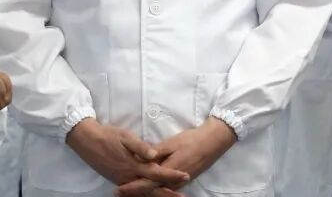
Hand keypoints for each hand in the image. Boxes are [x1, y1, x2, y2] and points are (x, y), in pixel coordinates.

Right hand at [66, 119, 189, 188]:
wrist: (87, 141)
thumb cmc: (108, 136)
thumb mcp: (125, 137)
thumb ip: (140, 147)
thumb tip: (155, 155)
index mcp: (133, 165)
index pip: (157, 172)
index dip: (172, 174)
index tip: (185, 175)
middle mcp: (128, 177)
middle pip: (152, 188)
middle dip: (167, 193)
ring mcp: (122, 180)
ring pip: (143, 192)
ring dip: (157, 194)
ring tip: (170, 195)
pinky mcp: (117, 180)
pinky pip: (134, 190)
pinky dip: (144, 193)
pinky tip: (150, 192)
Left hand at [115, 117, 236, 196]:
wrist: (212, 142)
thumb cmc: (191, 140)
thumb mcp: (171, 143)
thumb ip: (155, 152)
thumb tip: (140, 158)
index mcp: (168, 170)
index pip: (146, 183)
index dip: (132, 187)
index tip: (119, 189)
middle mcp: (173, 180)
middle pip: (151, 190)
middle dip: (135, 193)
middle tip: (120, 192)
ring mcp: (179, 182)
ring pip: (159, 191)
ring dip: (145, 192)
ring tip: (131, 193)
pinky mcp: (183, 180)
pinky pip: (166, 188)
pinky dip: (156, 190)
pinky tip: (150, 189)